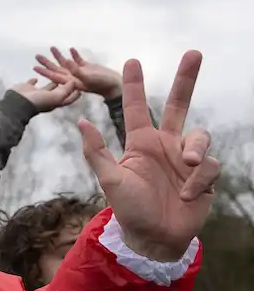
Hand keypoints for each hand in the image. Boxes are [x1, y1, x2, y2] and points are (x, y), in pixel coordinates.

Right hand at [11, 77, 80, 112]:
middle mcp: (48, 98)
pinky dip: (35, 79)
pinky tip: (37, 74)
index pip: (69, 98)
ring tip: (56, 72)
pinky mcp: (29, 88)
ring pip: (48, 85)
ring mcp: (38, 93)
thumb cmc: (38, 102)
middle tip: (71, 76)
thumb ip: (67, 89)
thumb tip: (73, 82)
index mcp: (56, 101)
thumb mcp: (57, 96)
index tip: (81, 86)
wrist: (19, 102)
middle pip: (60, 90)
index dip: (75, 93)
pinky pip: (33, 83)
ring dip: (51, 78)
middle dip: (65, 83)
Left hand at [35, 47, 123, 100]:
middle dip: (47, 62)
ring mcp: (79, 73)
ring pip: (66, 63)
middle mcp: (72, 78)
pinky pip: (78, 61)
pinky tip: (70, 49)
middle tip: (37, 55)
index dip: (44, 72)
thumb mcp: (87, 77)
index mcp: (70, 82)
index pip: (53, 76)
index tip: (34, 67)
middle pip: (56, 69)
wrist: (114, 85)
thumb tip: (65, 61)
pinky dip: (74, 55)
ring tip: (51, 47)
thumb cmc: (101, 83)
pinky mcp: (87, 68)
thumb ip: (76, 70)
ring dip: (58, 56)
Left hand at [78, 51, 218, 260]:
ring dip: (195, 149)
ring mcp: (185, 159)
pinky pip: (208, 165)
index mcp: (141, 144)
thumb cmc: (129, 210)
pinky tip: (187, 195)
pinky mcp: (203, 175)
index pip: (137, 108)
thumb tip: (80, 122)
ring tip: (186, 165)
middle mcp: (165, 146)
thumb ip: (97, 152)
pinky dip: (199, 180)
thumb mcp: (111, 181)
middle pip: (179, 105)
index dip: (135, 86)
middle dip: (187, 79)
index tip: (132, 61)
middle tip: (194, 52)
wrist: (154, 238)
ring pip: (200, 136)